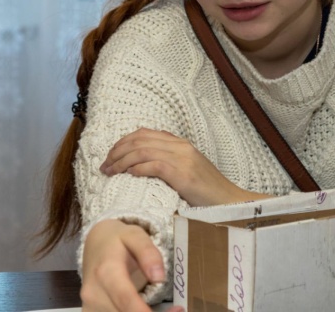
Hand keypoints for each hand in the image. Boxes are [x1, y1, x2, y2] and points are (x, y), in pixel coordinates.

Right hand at [80, 219, 183, 311]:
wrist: (94, 244)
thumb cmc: (117, 240)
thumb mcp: (134, 235)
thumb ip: (147, 252)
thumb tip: (159, 278)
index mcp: (106, 272)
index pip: (125, 299)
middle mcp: (94, 293)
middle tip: (177, 311)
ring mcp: (90, 306)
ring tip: (168, 311)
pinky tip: (147, 311)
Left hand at [101, 128, 266, 206]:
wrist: (230, 201)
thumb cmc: (208, 192)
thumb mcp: (188, 171)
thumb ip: (170, 163)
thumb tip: (144, 165)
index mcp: (180, 143)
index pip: (144, 134)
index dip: (123, 142)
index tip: (111, 156)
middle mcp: (180, 146)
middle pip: (140, 139)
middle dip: (117, 151)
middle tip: (105, 165)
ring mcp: (182, 158)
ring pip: (142, 150)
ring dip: (121, 161)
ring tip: (109, 172)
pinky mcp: (182, 173)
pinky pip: (153, 165)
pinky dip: (136, 168)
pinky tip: (127, 175)